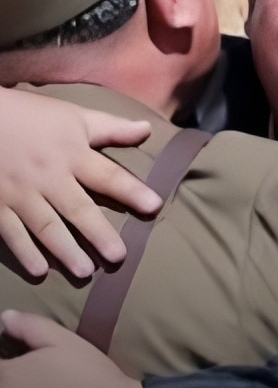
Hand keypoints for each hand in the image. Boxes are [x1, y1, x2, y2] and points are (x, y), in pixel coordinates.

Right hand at [0, 87, 161, 276]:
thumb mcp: (72, 116)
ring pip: (46, 226)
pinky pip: (11, 231)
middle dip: (99, 233)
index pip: (107, 175)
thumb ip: (110, 128)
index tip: (154, 206)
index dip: (131, 190)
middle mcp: (49, 176)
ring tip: (84, 273)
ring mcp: (20, 193)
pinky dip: (24, 251)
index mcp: (71, 154)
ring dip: (65, 250)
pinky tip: (40, 271)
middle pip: (78, 208)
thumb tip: (147, 129)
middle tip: (118, 256)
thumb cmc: (29, 115)